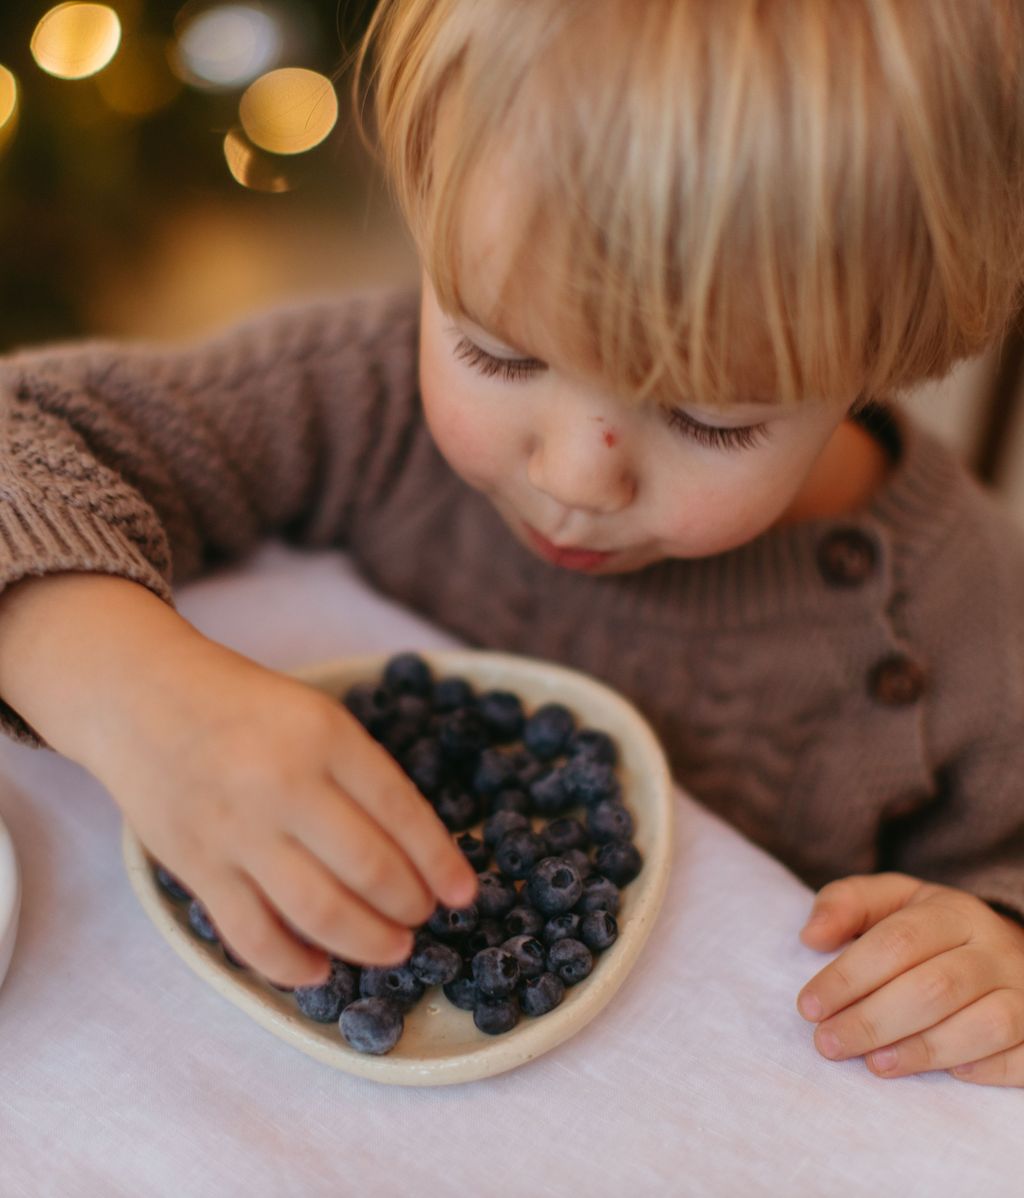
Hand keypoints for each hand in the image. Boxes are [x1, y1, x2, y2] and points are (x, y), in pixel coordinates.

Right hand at [94, 637, 477, 988]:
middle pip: (370, 869)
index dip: (442, 862)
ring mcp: (237, 830)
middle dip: (410, 906)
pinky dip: (293, 965)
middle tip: (422, 916)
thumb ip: (362, 777)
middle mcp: (284, 784)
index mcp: (326, 736)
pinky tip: (320, 969)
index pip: (402, 812)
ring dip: (368, 942)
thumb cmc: (246, 708)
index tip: (465, 893)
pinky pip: (253, 936)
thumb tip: (417, 854)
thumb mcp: (318, 717)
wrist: (141, 697)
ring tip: (392, 948)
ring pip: (319, 912)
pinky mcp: (196, 867)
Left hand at [795, 872, 1023, 1085]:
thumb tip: (811, 936)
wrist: (1007, 947)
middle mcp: (994, 949)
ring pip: (984, 1025)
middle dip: (873, 1020)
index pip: (897, 942)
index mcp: (953, 912)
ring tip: (875, 1064)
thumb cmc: (930, 930)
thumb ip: (846, 904)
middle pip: (935, 987)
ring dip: (924, 1050)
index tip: (809, 1007)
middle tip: (828, 1043)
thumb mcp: (890, 901)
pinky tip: (949, 1074)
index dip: (848, 976)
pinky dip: (988, 1069)